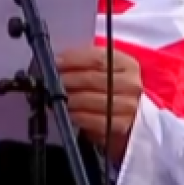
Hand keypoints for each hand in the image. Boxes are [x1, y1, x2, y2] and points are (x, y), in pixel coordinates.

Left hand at [55, 45, 141, 161]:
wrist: (130, 114)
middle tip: (52, 81)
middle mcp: (131, 85)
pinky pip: (92, 120)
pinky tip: (68, 112)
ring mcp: (128, 107)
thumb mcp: (105, 69)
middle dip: (67, 79)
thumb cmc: (112, 88)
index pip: (97, 59)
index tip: (56, 62)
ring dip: (69, 98)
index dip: (73, 59)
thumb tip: (58, 61)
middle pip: (92, 79)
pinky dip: (76, 115)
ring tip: (57, 96)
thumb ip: (86, 62)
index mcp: (127, 65)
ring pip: (90, 99)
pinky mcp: (120, 126)